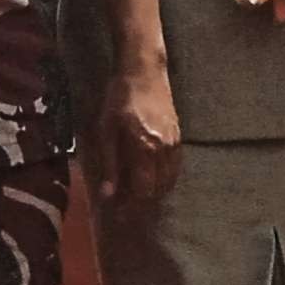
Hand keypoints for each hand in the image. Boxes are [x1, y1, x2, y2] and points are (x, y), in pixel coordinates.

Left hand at [89, 60, 182, 212]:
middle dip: (142, 203)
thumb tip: (108, 194)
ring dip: (154, 193)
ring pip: (169, 181)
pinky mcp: (179, 137)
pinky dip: (164, 180)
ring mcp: (175, 143)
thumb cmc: (119, 97)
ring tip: (138, 198)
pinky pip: (175, 168)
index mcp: (144, 148)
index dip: (130, 205)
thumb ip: (109, 163)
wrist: (144, 70)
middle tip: (126, 209)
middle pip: (157, 189)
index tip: (119, 214)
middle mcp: (164, 150)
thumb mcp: (106, 129)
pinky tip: (152, 180)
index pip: (142, 189)